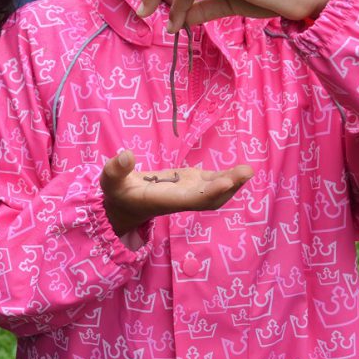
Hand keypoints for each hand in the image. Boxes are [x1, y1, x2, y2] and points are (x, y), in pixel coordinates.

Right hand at [99, 151, 253, 235]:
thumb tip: (126, 154)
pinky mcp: (190, 184)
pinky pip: (212, 183)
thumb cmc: (117, 192)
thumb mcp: (110, 181)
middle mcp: (180, 199)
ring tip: (247, 170)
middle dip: (227, 188)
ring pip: (214, 191)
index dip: (208, 192)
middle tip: (245, 172)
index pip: (189, 199)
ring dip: (232, 183)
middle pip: (208, 198)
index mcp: (162, 200)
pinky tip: (241, 170)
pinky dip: (227, 178)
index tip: (225, 182)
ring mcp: (187, 192)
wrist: (124, 204)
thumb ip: (116, 169)